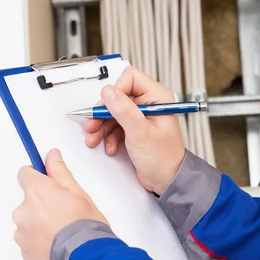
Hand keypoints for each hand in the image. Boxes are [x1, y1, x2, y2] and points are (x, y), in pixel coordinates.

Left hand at [12, 149, 106, 259]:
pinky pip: (30, 239)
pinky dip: (41, 240)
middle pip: (29, 200)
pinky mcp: (24, 251)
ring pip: (30, 221)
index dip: (37, 175)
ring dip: (42, 223)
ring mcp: (22, 233)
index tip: (46, 178)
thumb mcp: (78, 193)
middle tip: (65, 211)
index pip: (25, 173)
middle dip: (44, 203)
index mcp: (37, 192)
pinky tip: (59, 243)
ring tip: (64, 231)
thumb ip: (60, 173)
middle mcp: (24, 211)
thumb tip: (52, 156)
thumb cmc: (86, 228)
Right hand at [85, 66, 184, 195]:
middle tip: (92, 123)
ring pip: (113, 112)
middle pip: (117, 96)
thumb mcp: (141, 133)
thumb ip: (124, 111)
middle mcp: (149, 103)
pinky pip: (114, 125)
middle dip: (103, 112)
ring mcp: (140, 116)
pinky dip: (108, 135)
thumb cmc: (163, 158)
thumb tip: (109, 92)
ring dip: (102, 126)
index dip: (115, 91)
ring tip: (94, 138)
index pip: (130, 78)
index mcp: (157, 97)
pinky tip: (109, 146)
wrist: (166, 180)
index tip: (105, 106)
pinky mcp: (134, 128)